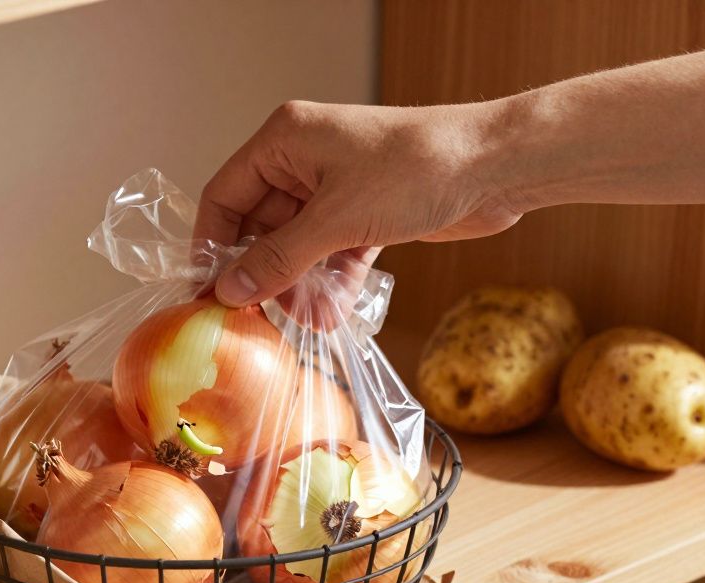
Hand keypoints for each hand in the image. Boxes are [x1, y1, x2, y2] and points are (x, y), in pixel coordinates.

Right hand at [195, 100, 523, 307]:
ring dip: (300, 286)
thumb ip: (279, 258)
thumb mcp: (336, 219)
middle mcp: (304, 160)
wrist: (498, 166)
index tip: (206, 294)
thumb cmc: (417, 170)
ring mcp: (336, 188)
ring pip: (298, 247)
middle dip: (264, 274)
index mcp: (285, 140)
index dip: (212, 245)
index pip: (225, 195)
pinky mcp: (366, 214)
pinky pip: (332, 255)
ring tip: (308, 321)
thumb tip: (229, 290)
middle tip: (259, 318)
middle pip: (260, 227)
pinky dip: (331, 283)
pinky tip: (334, 313)